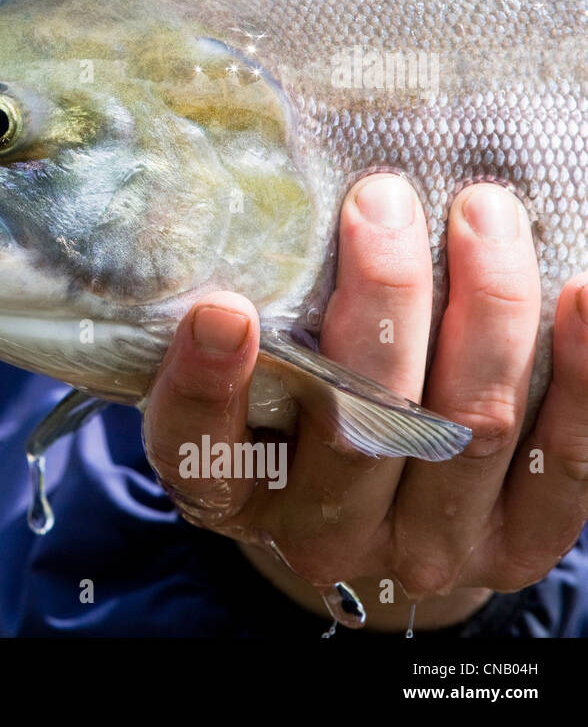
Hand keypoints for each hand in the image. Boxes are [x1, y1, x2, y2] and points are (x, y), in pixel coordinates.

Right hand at [141, 173, 587, 630]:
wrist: (375, 510)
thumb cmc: (294, 408)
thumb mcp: (245, 374)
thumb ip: (250, 319)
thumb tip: (261, 204)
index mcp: (229, 491)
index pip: (199, 449)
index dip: (207, 386)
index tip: (223, 309)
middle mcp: (319, 534)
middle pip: (358, 425)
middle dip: (382, 301)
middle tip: (384, 201)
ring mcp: (422, 548)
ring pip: (468, 428)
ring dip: (487, 308)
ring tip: (484, 213)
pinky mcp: (514, 547)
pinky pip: (566, 462)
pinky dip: (582, 373)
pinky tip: (580, 291)